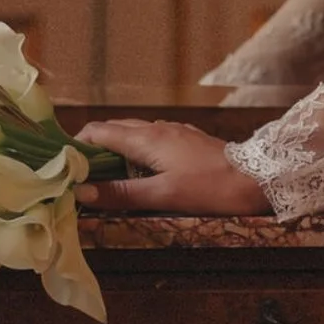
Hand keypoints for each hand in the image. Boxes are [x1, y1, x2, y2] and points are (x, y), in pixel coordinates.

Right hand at [74, 118, 272, 213]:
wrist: (259, 179)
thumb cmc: (212, 187)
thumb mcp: (164, 195)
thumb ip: (123, 194)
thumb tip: (83, 192)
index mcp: (146, 138)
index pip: (98, 131)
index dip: (76, 146)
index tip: (64, 166)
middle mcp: (157, 128)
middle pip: (114, 130)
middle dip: (93, 150)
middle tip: (80, 177)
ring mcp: (174, 132)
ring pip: (134, 135)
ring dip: (116, 152)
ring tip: (107, 179)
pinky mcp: (188, 141)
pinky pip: (153, 141)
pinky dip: (138, 153)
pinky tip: (142, 174)